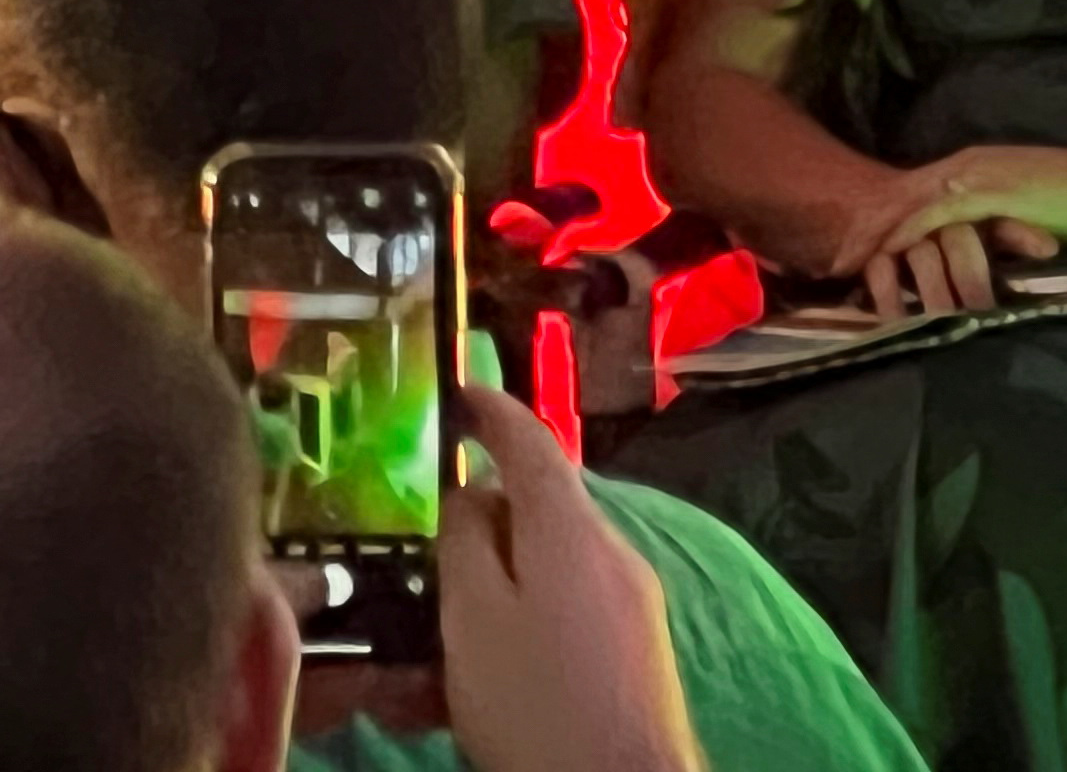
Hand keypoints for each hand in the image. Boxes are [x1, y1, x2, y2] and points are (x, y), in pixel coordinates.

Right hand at [437, 384, 703, 771]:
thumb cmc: (537, 701)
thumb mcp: (476, 620)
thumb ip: (467, 548)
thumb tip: (470, 495)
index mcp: (572, 530)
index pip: (533, 444)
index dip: (494, 413)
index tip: (460, 391)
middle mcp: (610, 550)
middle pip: (534, 516)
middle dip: (471, 536)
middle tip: (411, 566)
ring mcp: (628, 601)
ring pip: (538, 577)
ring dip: (480, 603)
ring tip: (415, 662)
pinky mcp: (630, 649)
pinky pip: (558, 620)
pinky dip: (509, 639)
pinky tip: (457, 694)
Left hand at [851, 142, 1066, 311]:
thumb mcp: (1035, 213)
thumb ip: (1004, 225)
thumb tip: (986, 253)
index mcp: (982, 164)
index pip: (920, 192)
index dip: (886, 220)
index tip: (857, 250)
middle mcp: (973, 162)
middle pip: (903, 194)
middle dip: (867, 227)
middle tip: (831, 260)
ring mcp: (981, 175)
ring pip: (910, 204)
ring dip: (874, 235)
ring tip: (842, 266)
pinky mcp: (991, 192)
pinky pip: (934, 216)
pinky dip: (904, 238)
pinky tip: (881, 260)